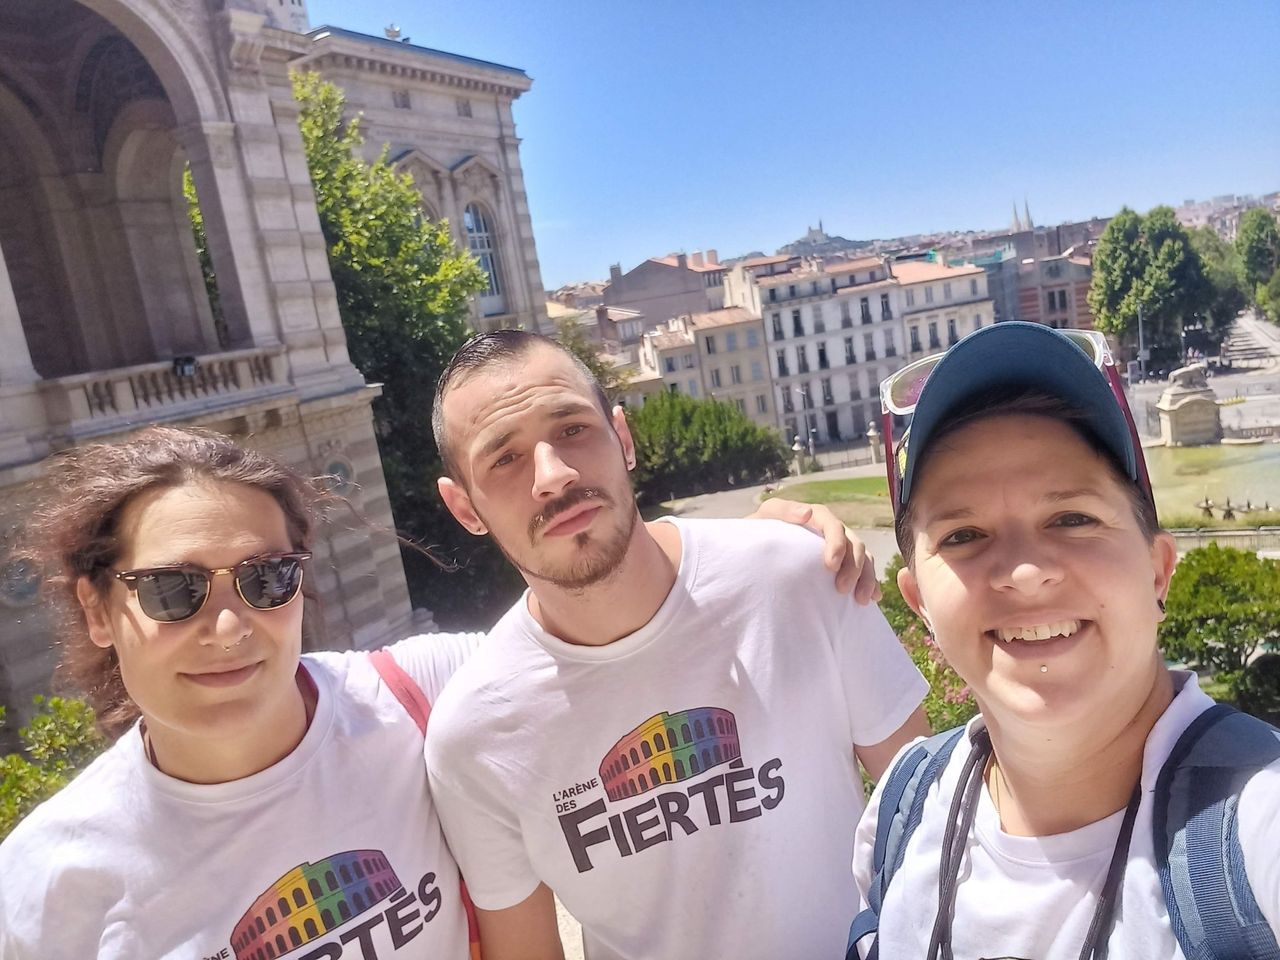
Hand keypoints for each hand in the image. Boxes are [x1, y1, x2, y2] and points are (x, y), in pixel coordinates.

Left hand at [745, 498, 880, 603]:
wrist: (757, 549)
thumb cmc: (759, 531)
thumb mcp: (765, 517)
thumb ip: (783, 511)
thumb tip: (808, 513)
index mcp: (816, 517)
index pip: (833, 526)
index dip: (837, 544)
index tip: (831, 566)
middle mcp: (832, 530)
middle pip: (854, 544)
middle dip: (853, 567)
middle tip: (842, 590)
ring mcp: (840, 547)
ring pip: (863, 558)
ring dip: (866, 578)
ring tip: (861, 600)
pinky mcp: (842, 563)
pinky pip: (863, 570)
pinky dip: (870, 583)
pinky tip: (873, 598)